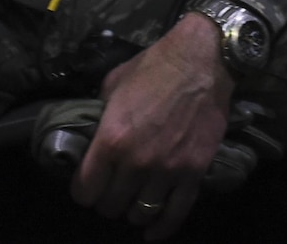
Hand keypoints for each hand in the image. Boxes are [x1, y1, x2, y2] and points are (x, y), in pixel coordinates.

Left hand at [71, 12, 233, 239]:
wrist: (202, 60)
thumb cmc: (155, 66)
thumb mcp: (113, 85)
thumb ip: (102, 116)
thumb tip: (95, 133)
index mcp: (111, 140)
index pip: (85, 190)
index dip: (84, 191)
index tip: (88, 186)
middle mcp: (136, 161)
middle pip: (111, 206)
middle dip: (108, 201)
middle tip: (113, 190)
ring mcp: (167, 170)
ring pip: (141, 213)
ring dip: (134, 211)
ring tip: (134, 202)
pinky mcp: (193, 172)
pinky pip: (176, 213)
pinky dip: (162, 228)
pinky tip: (153, 233)